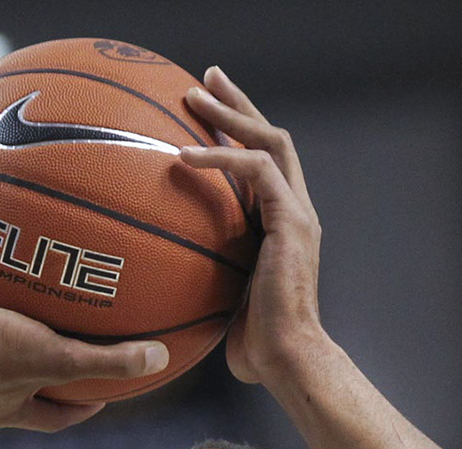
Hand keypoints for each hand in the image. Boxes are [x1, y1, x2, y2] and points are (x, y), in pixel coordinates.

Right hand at [0, 285, 166, 431]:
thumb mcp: (60, 357)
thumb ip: (108, 362)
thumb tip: (160, 358)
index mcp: (6, 406)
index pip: (52, 418)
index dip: (79, 409)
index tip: (100, 396)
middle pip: (19, 384)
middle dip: (42, 370)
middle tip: (67, 351)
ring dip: (6, 330)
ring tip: (25, 303)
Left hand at [179, 68, 325, 385]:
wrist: (290, 359)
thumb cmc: (257, 347)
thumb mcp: (223, 301)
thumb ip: (205, 279)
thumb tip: (162, 283)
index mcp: (283, 226)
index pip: (264, 164)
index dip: (237, 132)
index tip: (207, 110)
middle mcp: (296, 212)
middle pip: (272, 138)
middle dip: (238, 104)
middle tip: (205, 77)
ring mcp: (299, 214)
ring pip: (271, 141)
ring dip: (231, 113)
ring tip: (192, 95)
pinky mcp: (294, 222)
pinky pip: (257, 171)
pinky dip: (221, 156)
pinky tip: (184, 155)